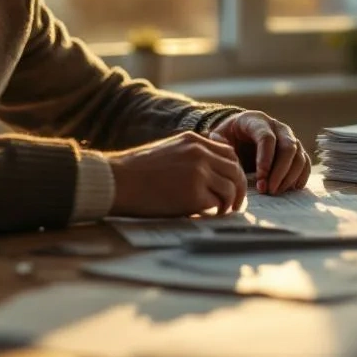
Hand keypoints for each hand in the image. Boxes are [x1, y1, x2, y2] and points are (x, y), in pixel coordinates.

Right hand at [106, 132, 248, 216]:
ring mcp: (199, 172)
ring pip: (232, 188)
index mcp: (194, 140)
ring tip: (221, 212)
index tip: (230, 184)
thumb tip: (209, 171)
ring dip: (230, 203)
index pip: (229, 153)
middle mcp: (200, 153)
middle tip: (234, 203)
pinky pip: (217, 203)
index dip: (233, 170)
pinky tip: (208, 215)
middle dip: (239, 188)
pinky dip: (216, 211)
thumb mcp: (168, 150)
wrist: (117, 181)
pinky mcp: (194, 194)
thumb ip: (190, 154)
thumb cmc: (136, 171)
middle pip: (236, 170)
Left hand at [209, 111, 311, 193]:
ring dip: (290, 177)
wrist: (241, 133)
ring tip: (275, 191)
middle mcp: (278, 127)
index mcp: (257, 121)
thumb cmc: (229, 136)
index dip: (265, 159)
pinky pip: (305, 163)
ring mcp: (290, 138)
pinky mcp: (297, 150)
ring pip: (299, 156)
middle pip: (288, 147)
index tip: (260, 178)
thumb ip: (219, 144)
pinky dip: (301, 176)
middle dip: (280, 171)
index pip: (267, 138)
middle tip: (269, 190)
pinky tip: (291, 188)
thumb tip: (229, 158)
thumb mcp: (219, 136)